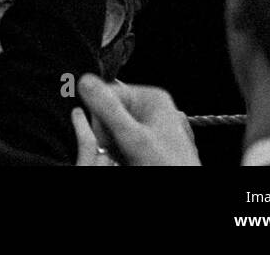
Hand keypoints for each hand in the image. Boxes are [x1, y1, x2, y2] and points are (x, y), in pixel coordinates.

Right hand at [77, 74, 200, 165]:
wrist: (185, 188)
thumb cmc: (169, 167)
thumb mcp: (134, 138)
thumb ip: (108, 108)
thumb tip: (84, 80)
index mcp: (152, 97)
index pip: (107, 93)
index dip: (101, 117)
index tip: (108, 137)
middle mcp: (153, 108)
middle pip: (110, 112)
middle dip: (109, 134)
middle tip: (121, 150)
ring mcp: (152, 126)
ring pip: (115, 128)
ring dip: (115, 145)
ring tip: (128, 157)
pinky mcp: (149, 142)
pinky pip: (124, 140)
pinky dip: (123, 151)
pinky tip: (130, 159)